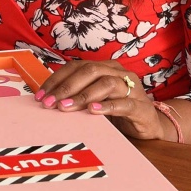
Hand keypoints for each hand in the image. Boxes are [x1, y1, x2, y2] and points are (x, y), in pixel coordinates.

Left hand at [37, 60, 169, 141]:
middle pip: (90, 71)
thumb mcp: (95, 100)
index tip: (41, 95)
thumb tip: (48, 100)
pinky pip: (124, 103)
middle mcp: (119, 73)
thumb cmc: (118, 110)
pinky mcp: (141, 107)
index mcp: (105, 68)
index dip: (57, 79)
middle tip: (50, 103)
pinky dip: (107, 106)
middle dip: (66, 87)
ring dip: (83, 95)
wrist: (150, 124)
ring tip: (66, 107)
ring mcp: (132, 88)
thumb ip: (77, 97)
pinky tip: (93, 111)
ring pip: (106, 83)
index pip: (76, 67)